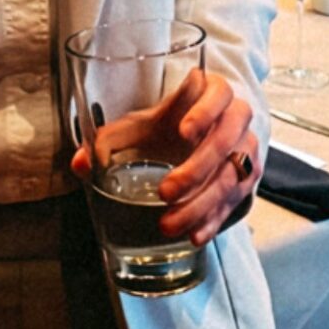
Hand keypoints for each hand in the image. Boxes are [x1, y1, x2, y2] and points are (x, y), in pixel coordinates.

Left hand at [71, 70, 259, 248]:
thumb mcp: (140, 126)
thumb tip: (80, 163)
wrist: (199, 140)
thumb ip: (110, 140)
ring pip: (232, 177)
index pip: (218, 94)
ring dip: (201, 204)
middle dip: (195, 170)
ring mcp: (247, 150)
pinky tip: (194, 235)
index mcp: (213, 93)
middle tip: (165, 192)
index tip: (183, 131)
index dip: (204, 111)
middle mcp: (236, 119)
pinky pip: (235, 202)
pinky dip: (213, 221)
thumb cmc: (167, 128)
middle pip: (225, 142)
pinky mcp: (248, 180)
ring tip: (169, 224)